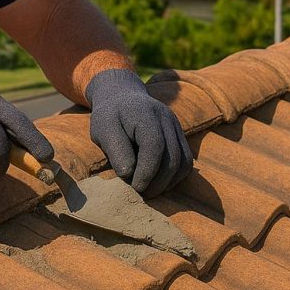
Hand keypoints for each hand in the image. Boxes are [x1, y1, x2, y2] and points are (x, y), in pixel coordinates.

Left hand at [86, 69, 192, 198]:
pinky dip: (175, 176)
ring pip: (183, 162)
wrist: (122, 97)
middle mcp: (166, 118)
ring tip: (149, 189)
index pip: (154, 146)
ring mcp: (176, 126)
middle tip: (141, 193)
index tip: (135, 187)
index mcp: (145, 114)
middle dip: (158, 182)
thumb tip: (129, 174)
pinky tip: (159, 182)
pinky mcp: (180, 135)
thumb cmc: (110, 117)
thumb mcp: (103, 131)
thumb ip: (116, 151)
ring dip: (168, 182)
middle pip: (173, 157)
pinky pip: (186, 161)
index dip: (147, 171)